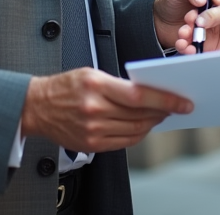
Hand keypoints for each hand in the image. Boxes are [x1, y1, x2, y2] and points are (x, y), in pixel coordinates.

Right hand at [20, 67, 191, 152]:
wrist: (37, 107)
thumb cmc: (65, 86)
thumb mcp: (91, 74)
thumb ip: (119, 84)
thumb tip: (148, 93)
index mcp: (96, 86)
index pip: (138, 96)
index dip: (164, 100)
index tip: (182, 102)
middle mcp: (94, 110)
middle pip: (140, 115)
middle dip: (163, 111)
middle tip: (176, 106)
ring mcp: (92, 130)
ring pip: (135, 130)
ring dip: (152, 123)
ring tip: (160, 115)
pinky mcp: (91, 144)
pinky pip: (124, 142)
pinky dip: (138, 134)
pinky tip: (143, 126)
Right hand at [173, 2, 219, 53]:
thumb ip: (216, 13)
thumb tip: (198, 19)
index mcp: (214, 6)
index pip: (198, 3)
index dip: (194, 6)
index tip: (195, 9)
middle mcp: (209, 20)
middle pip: (191, 20)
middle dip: (187, 22)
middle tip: (188, 24)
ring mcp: (208, 35)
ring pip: (190, 35)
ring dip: (184, 35)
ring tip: (184, 37)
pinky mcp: (208, 50)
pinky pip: (194, 50)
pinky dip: (188, 49)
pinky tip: (187, 48)